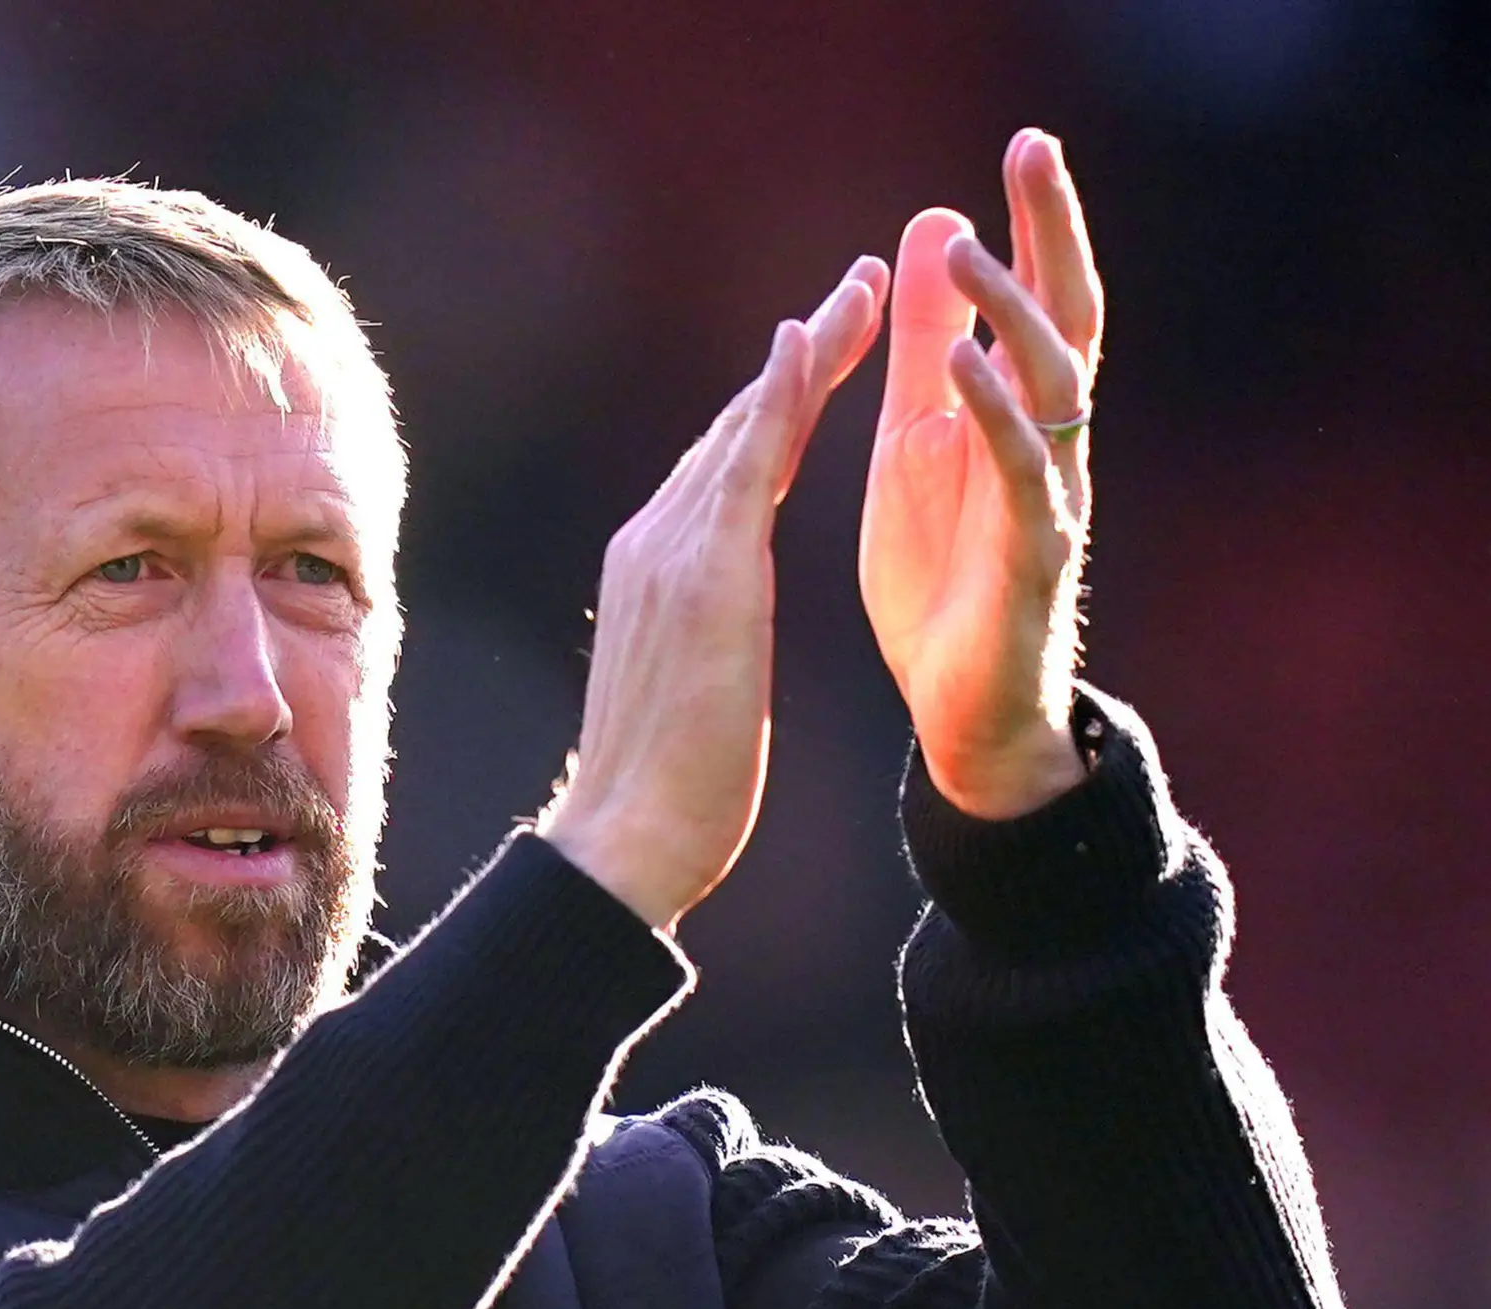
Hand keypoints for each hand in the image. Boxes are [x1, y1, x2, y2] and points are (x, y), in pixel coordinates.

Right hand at [542, 259, 886, 927]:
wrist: (627, 838)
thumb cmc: (664, 790)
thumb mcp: (689, 688)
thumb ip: (700, 638)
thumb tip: (713, 636)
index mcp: (656, 569)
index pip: (726, 466)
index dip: (777, 403)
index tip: (821, 351)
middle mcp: (655, 541)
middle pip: (737, 426)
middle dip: (801, 356)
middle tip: (860, 287)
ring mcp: (670, 550)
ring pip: (747, 425)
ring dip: (807, 350)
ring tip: (863, 289)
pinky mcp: (702, 573)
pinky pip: (745, 462)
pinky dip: (777, 395)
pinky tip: (809, 339)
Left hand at [860, 128, 1106, 818]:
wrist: (965, 716)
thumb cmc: (947, 577)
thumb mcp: (915, 438)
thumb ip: (923, 341)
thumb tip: (930, 225)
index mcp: (1021, 413)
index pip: (1042, 297)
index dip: (1037, 223)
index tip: (1025, 142)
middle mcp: (1052, 444)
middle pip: (1069, 317)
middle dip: (1053, 233)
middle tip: (1031, 151)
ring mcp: (1050, 498)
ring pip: (1053, 386)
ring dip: (1011, 312)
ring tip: (965, 250)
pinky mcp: (1032, 559)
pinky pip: (1023, 474)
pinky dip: (994, 413)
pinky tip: (960, 364)